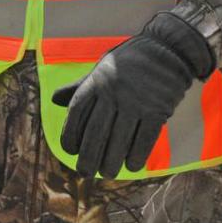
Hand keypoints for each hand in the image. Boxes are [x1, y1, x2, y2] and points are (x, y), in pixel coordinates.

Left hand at [50, 12, 213, 177]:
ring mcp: (136, 101)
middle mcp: (114, 92)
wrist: (167, 49)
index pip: (77, 112)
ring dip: (112, 161)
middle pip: (96, 132)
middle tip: (85, 172)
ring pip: (120, 140)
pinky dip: (137, 156)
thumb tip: (54, 100)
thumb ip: (80, 86)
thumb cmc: (128, 63)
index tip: (70, 151)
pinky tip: (132, 166)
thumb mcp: (101, 69)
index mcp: (97, 82)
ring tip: (108, 173)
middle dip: (89, 157)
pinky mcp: (157, 109)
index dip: (70, 134)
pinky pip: (145, 139)